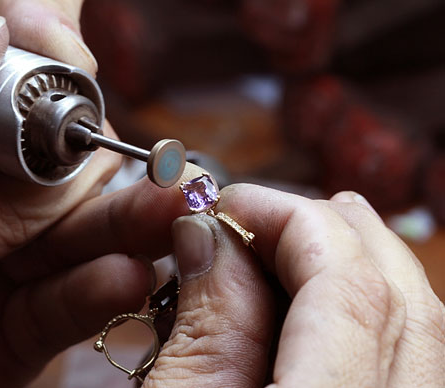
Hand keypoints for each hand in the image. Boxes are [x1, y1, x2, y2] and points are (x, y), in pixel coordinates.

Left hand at [0, 1, 199, 385]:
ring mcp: (6, 253)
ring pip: (91, 223)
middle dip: (46, 171)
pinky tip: (122, 276)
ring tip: (158, 216)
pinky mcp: (13, 328)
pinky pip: (71, 305)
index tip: (50, 45)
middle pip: (73, 145)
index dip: (51, 38)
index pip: (24, 51)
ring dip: (119, 221)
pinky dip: (100, 290)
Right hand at [141, 186, 444, 386]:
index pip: (349, 285)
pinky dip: (363, 313)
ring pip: (418, 323)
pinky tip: (313, 309)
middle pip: (401, 295)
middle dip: (325, 231)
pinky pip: (408, 358)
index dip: (289, 219)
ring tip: (286, 250)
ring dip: (350, 267)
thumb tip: (207, 236)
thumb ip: (204, 328)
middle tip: (256, 220)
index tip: (228, 204)